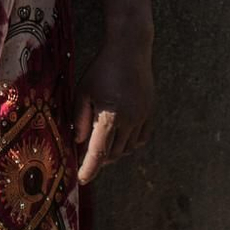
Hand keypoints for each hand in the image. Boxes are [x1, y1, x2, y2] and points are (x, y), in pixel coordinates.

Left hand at [74, 36, 153, 184]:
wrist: (130, 49)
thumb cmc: (102, 68)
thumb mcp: (83, 90)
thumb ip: (80, 117)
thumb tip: (79, 142)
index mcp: (110, 116)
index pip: (98, 153)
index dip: (89, 169)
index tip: (82, 180)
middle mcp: (129, 121)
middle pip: (113, 153)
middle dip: (100, 160)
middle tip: (85, 156)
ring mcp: (142, 117)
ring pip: (128, 148)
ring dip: (114, 152)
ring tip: (102, 146)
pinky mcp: (149, 112)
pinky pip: (141, 138)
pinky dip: (130, 144)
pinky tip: (120, 138)